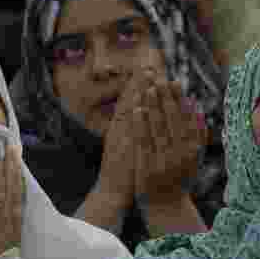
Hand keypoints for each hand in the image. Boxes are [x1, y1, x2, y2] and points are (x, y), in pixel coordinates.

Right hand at [95, 68, 152, 200]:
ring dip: (137, 94)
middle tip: (148, 65)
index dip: (139, 85)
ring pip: (127, 112)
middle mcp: (119, 131)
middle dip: (139, 83)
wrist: (111, 193)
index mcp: (121, 129)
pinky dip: (132, 120)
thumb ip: (135, 128)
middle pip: (129, 103)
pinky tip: (137, 105)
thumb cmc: (123, 170)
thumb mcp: (127, 145)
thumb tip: (144, 110)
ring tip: (146, 77)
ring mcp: (120, 140)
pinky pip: (128, 132)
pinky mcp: (122, 152)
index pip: (131, 102)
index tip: (147, 68)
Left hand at [133, 76, 208, 204]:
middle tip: (159, 79)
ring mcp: (163, 160)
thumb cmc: (180, 178)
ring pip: (157, 128)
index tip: (174, 82)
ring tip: (148, 89)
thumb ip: (197, 134)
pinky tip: (137, 109)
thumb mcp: (194, 158)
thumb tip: (196, 108)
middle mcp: (180, 154)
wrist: (167, 206)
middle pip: (172, 120)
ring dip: (152, 107)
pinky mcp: (147, 166)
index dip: (179, 99)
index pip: (185, 119)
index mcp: (193, 149)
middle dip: (165, 98)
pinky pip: (143, 140)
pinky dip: (140, 124)